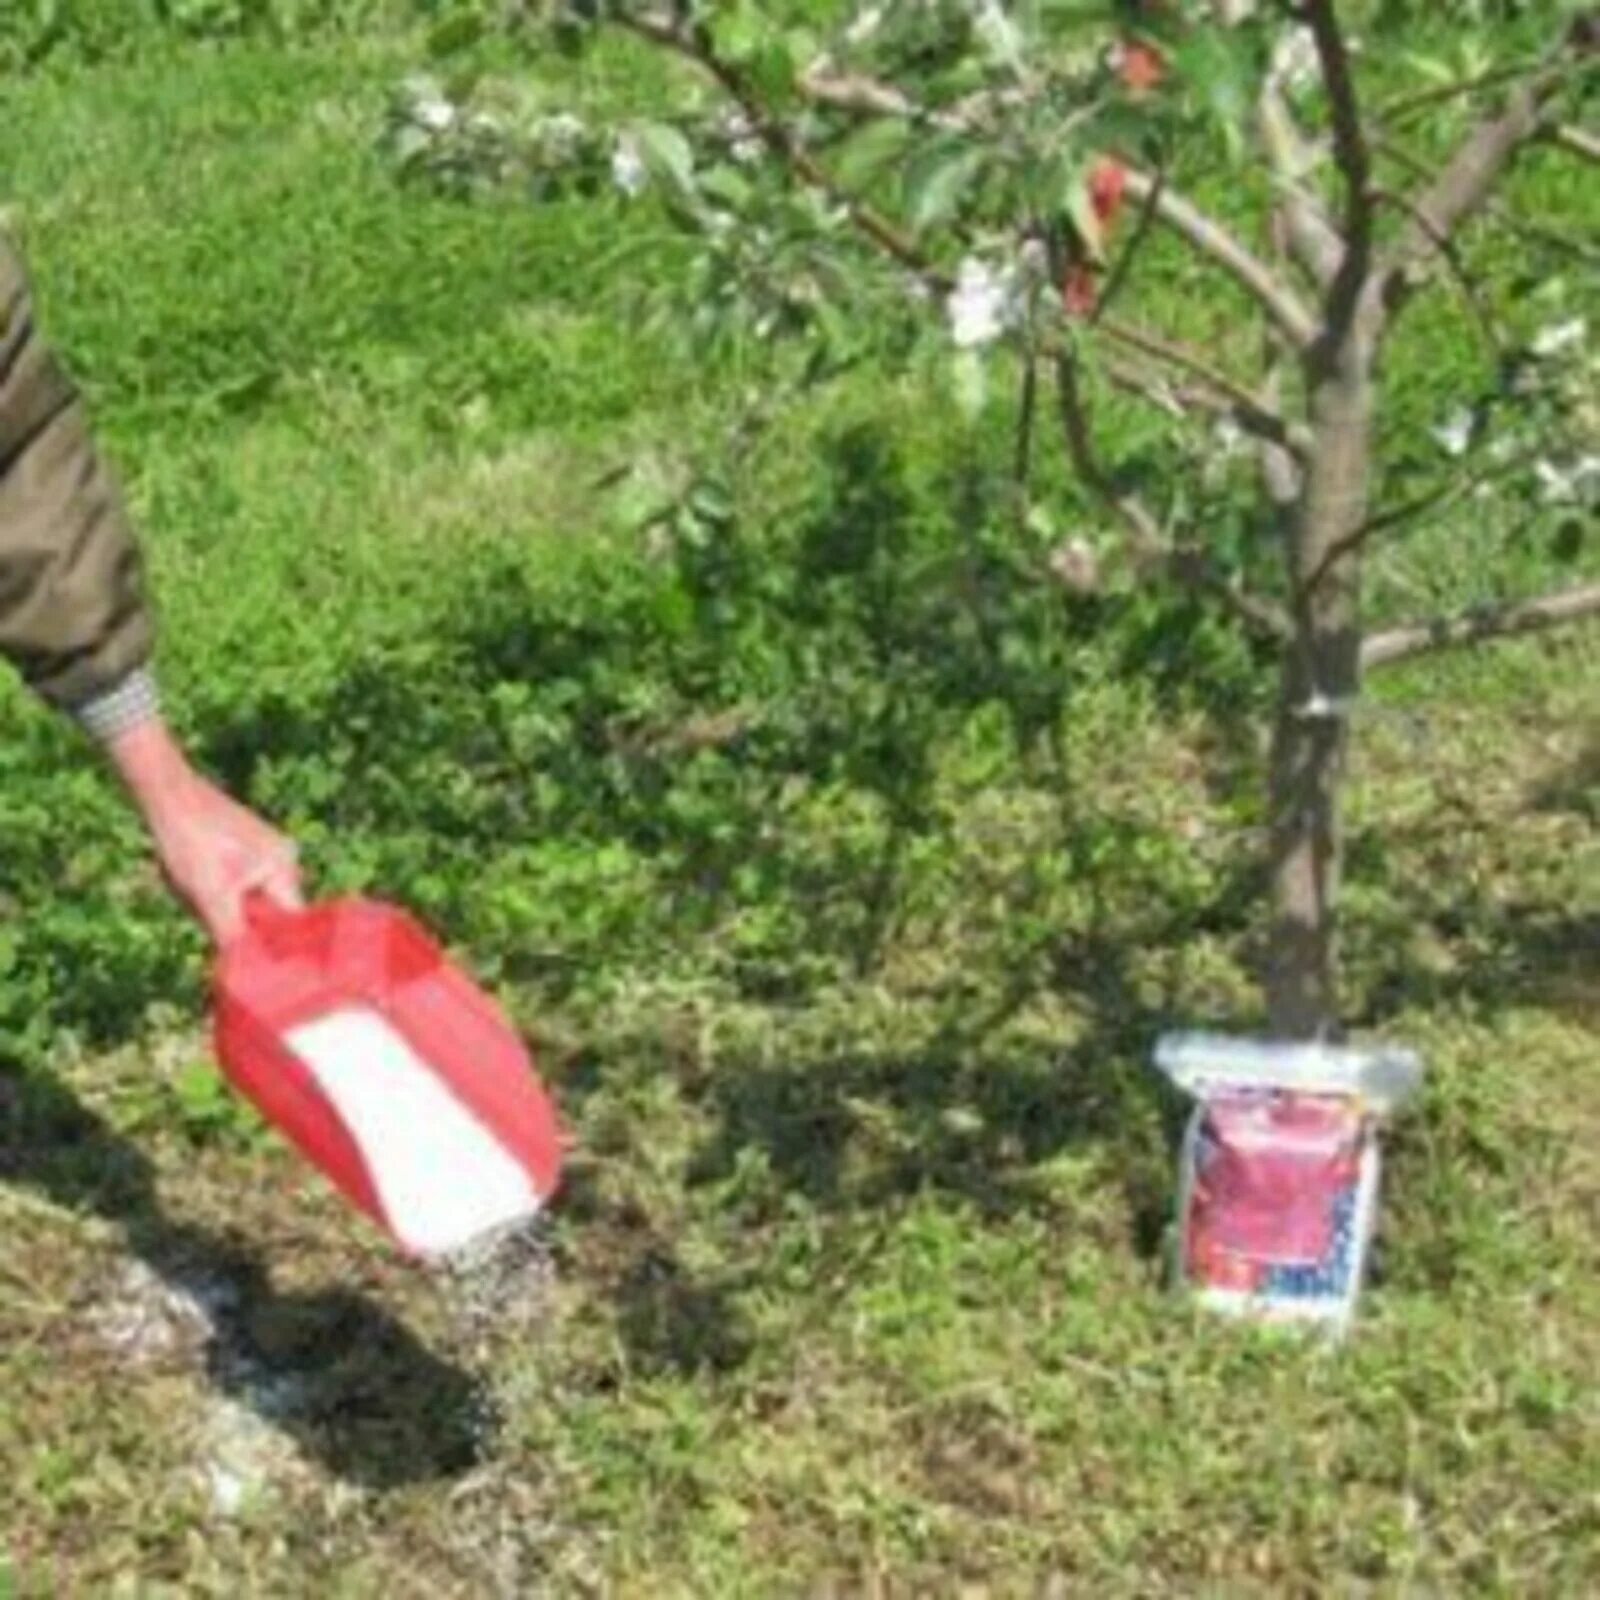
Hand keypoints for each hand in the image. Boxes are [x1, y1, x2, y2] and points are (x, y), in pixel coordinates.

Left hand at [106, 719, 302, 944]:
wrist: (165, 793)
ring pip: (251, 896)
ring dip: (223, 903)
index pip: (289, 922)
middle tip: (205, 912)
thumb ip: (230, 935)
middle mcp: (284, 857)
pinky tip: (192, 874)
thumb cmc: (188, 841)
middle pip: (269, 910)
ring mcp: (267, 847)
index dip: (271, 945)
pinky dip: (218, 887)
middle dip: (238, 919)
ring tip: (193, 885)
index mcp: (283, 868)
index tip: (252, 963)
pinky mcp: (247, 843)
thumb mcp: (207, 896)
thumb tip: (242, 973)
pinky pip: (240, 880)